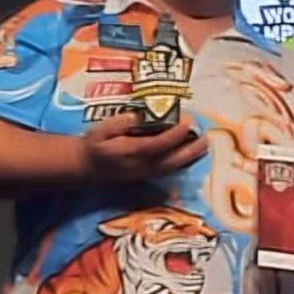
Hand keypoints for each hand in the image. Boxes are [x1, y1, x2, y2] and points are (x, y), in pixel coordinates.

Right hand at [80, 113, 208, 182]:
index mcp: (129, 152)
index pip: (156, 144)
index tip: (188, 122)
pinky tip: (194, 155)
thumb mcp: (100, 130)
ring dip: (191, 157)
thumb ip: (118, 123)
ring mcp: (146, 174)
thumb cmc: (95, 145)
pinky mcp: (148, 176)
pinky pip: (170, 171)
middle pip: (171, 159)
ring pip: (173, 167)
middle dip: (190, 148)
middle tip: (205, 136)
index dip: (174, 134)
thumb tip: (138, 116)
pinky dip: (184, 163)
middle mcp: (141, 166)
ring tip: (205, 144)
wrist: (87, 167)